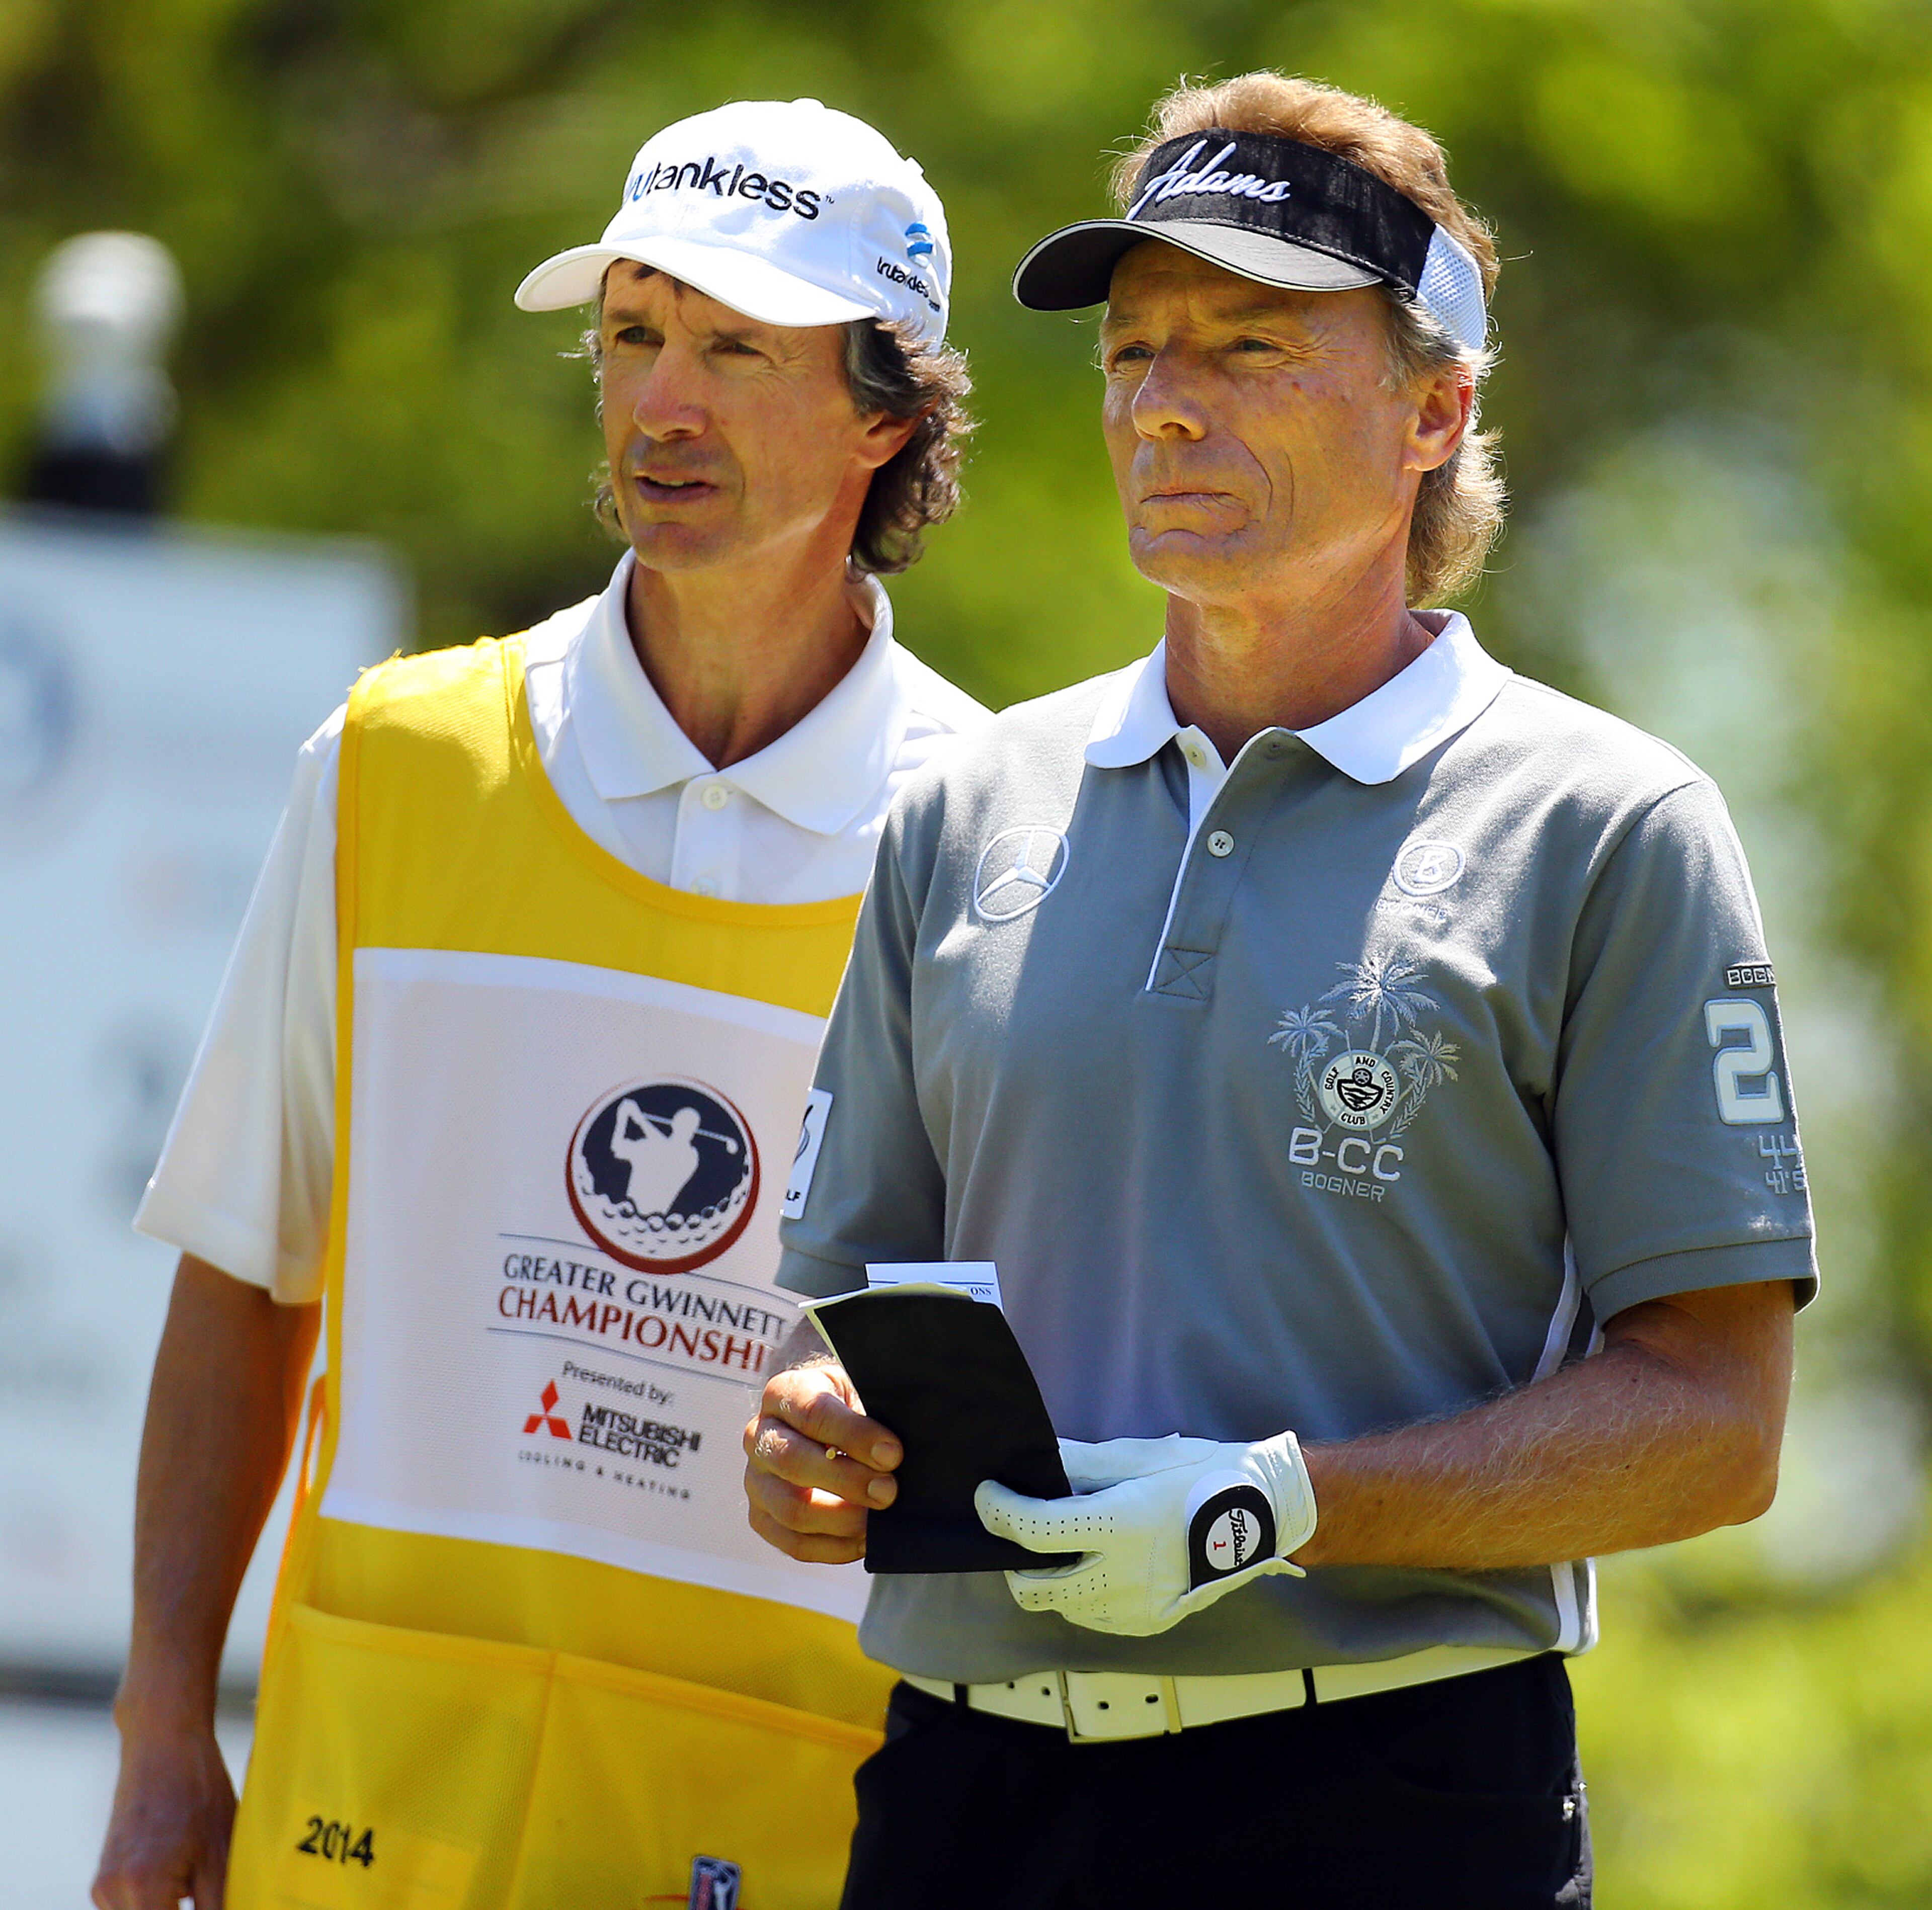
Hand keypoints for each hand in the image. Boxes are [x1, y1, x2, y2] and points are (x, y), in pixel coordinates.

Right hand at [92, 1722, 235, 1907]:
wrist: (162, 1746)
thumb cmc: (198, 1792)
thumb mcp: (221, 1853)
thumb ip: (220, 1904)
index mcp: (143, 1892)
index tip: (215, 1904)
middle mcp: (111, 1896)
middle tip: (207, 1892)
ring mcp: (103, 1888)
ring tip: (201, 1882)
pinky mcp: (105, 1879)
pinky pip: (131, 1909)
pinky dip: (159, 1905)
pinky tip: (186, 1881)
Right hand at [743, 1359, 901, 1563]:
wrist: (827, 1426)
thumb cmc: (849, 1408)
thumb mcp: (859, 1392)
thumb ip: (872, 1414)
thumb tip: (891, 1454)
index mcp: (783, 1394)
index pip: (813, 1413)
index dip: (854, 1435)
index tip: (893, 1453)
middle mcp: (759, 1435)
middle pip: (792, 1462)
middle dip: (847, 1480)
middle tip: (888, 1491)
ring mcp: (756, 1480)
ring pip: (791, 1509)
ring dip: (842, 1519)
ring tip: (877, 1519)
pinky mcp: (763, 1518)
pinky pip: (795, 1544)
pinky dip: (835, 1547)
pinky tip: (865, 1539)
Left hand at [975, 1431, 1316, 1635]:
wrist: (1261, 1516)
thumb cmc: (1199, 1474)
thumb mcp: (1137, 1457)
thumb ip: (1078, 1463)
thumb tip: (1034, 1459)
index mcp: (1120, 1524)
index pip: (1034, 1530)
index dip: (998, 1510)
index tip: (987, 1493)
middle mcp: (1124, 1575)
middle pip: (1033, 1588)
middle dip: (1013, 1560)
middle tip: (1023, 1532)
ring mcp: (1136, 1608)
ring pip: (1061, 1607)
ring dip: (1050, 1579)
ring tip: (1066, 1548)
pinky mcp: (1149, 1624)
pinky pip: (1094, 1618)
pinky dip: (1084, 1596)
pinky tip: (1100, 1568)